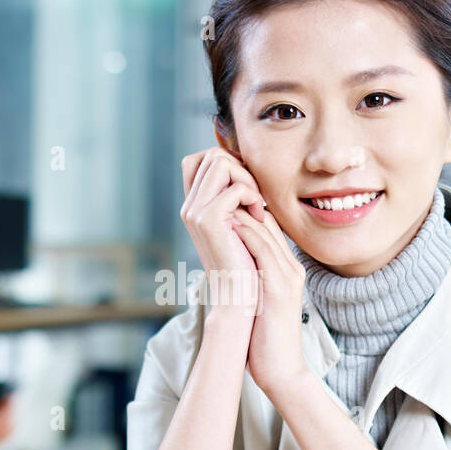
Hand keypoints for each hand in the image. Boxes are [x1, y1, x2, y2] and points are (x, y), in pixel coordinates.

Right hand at [180, 147, 265, 317]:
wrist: (238, 295)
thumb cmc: (246, 262)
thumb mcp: (240, 224)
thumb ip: (236, 198)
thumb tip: (246, 168)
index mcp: (194, 206)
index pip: (201, 159)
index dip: (228, 162)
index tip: (248, 186)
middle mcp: (190, 206)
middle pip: (212, 155)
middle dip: (241, 168)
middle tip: (256, 197)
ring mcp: (195, 211)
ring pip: (221, 162)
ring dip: (247, 179)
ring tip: (258, 205)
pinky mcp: (208, 220)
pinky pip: (235, 187)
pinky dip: (253, 196)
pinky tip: (260, 217)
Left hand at [230, 208, 308, 398]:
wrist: (281, 370)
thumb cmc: (264, 340)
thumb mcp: (258, 301)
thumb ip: (249, 279)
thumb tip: (227, 265)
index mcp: (286, 269)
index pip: (268, 227)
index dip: (246, 209)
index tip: (221, 199)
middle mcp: (291, 268)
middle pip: (269, 222)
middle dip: (244, 202)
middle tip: (218, 189)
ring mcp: (288, 276)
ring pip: (266, 231)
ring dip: (242, 212)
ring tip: (219, 199)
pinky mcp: (281, 288)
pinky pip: (264, 250)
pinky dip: (246, 232)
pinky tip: (228, 222)